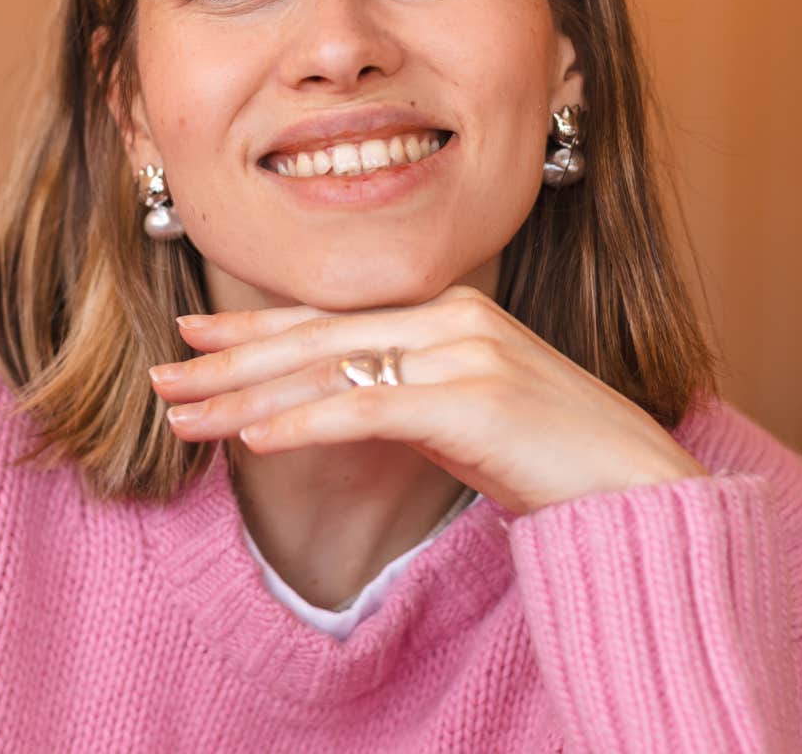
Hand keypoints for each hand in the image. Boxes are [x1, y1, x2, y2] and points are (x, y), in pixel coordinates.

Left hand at [148, 285, 707, 514]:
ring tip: (182, 413)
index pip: (332, 318)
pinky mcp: (470, 400)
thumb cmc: (555, 462)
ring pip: (328, 371)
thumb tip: (343, 405)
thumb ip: (410, 397)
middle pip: (316, 339)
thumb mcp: (468, 417)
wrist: (639, 489)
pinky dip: (301, 423)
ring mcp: (463, 353)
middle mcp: (451, 319)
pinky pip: (365, 409)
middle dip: (230, 360)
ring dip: (245, 395)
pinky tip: (249, 438)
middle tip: (162, 376)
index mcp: (450, 313)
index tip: (193, 333)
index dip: (256, 326)